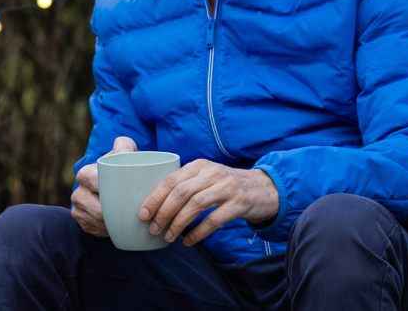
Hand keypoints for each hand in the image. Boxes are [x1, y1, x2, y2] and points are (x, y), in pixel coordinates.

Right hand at [71, 136, 138, 236]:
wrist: (107, 182)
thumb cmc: (118, 166)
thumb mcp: (121, 152)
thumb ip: (124, 146)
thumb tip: (127, 149)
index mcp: (85, 175)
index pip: (99, 187)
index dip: (115, 195)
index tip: (131, 198)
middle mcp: (77, 193)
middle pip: (98, 211)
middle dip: (116, 214)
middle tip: (135, 214)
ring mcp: (77, 209)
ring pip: (97, 222)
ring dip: (113, 224)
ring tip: (128, 220)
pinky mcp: (81, 222)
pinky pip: (96, 230)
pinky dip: (108, 230)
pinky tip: (117, 225)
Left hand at [139, 160, 278, 245]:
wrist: (265, 189)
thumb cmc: (227, 186)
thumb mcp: (207, 176)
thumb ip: (186, 183)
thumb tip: (155, 205)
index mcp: (199, 165)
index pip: (171, 180)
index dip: (154, 198)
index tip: (142, 214)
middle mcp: (212, 173)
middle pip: (180, 192)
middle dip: (163, 213)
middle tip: (153, 229)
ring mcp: (227, 187)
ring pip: (195, 205)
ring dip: (178, 223)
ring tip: (168, 237)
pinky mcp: (239, 203)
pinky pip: (214, 220)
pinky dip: (198, 232)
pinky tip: (188, 241)